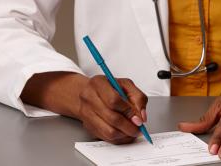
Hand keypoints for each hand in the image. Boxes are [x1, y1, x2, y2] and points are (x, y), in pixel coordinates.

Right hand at [20, 72, 147, 144]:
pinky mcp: (87, 124)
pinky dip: (116, 138)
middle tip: (139, 129)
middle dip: (129, 126)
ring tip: (133, 133)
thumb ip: (135, 95)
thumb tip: (141, 113)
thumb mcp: (123, 83)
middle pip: (112, 117)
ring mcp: (86, 112)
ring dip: (123, 134)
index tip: (139, 116)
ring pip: (106, 129)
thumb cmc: (106, 87)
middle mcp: (90, 98)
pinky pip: (102, 135)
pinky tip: (123, 135)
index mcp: (99, 83)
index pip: (115, 99)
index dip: (130, 110)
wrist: (79, 93)